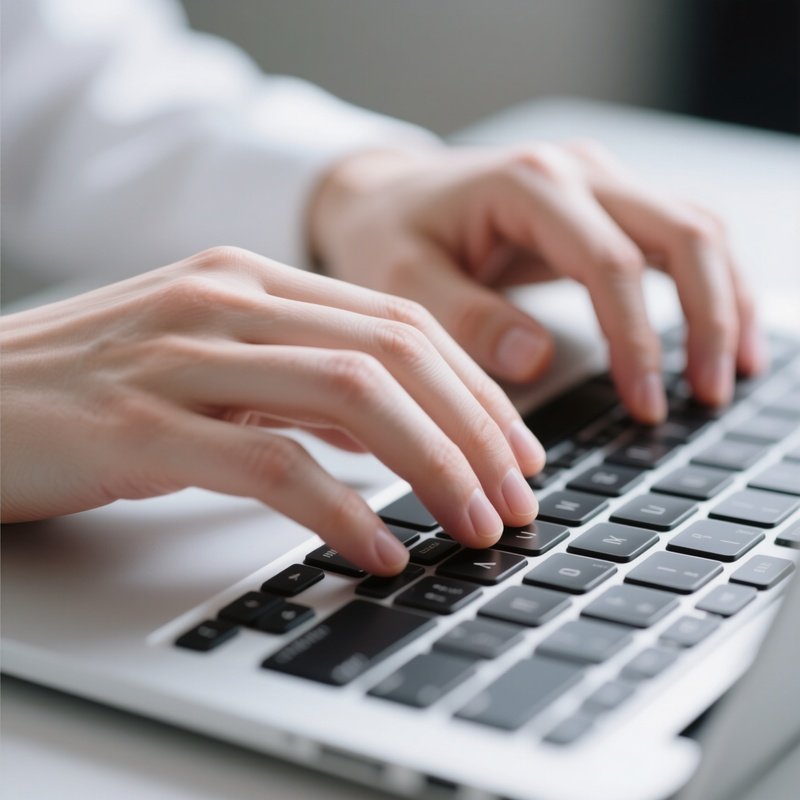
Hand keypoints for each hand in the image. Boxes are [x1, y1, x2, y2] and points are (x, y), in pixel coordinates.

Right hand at [0, 247, 544, 573]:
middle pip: (396, 352)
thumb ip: (296, 385)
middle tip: (517, 497)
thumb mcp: (209, 363)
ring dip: (434, 467)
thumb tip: (388, 432)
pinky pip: (271, 465)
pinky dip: (340, 511)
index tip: (516, 449)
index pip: (401, 322)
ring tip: (475, 526)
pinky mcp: (141, 423)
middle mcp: (227, 301)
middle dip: (476, 431)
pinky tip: (380, 551)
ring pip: (352, 397)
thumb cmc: (89, 385)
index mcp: (251, 280)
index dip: (475, 389)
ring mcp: (182, 355)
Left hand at [311, 142, 763, 423]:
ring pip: (694, 229)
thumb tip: (535, 359)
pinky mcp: (603, 205)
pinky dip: (709, 284)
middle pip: (681, 233)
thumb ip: (464, 317)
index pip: (609, 263)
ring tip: (729, 372)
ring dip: (724, 299)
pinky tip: (720, 331)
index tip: (644, 404)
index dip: (636, 339)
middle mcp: (576, 171)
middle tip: (706, 395)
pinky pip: (676, 237)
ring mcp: (597, 182)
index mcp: (528, 184)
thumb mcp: (401, 280)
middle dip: (706, 318)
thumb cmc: (388, 236)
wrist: (385, 199)